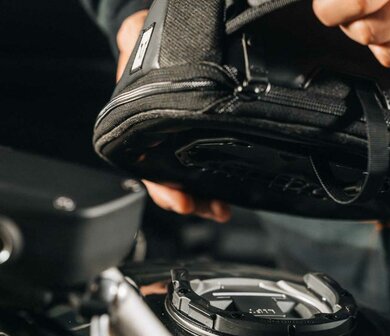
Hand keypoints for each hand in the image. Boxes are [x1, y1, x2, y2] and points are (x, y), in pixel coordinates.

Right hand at [115, 11, 230, 221]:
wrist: (158, 47)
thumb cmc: (143, 49)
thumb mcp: (135, 45)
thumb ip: (133, 52)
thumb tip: (133, 52)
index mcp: (139, 129)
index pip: (147, 168)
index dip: (162, 188)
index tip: (178, 199)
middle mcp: (159, 142)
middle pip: (172, 184)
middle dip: (191, 201)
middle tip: (210, 208)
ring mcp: (179, 144)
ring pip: (191, 181)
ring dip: (206, 198)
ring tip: (222, 209)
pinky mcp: (200, 140)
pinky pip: (207, 166)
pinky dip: (216, 182)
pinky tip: (230, 191)